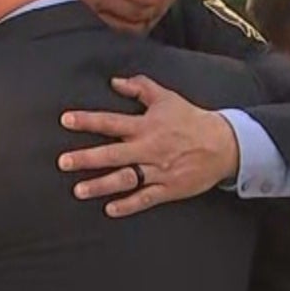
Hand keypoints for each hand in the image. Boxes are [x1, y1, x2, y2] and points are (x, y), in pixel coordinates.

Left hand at [58, 76, 238, 217]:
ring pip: (126, 179)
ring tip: (78, 191)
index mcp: (146, 126)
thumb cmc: (191, 120)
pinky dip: (129, 204)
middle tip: (64, 162)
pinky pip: (146, 197)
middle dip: (87, 158)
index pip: (112, 122)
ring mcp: (159, 170)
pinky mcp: (169, 188)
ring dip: (101, 185)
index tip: (66, 120)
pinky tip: (110, 209)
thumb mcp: (167, 98)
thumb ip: (140, 88)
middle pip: (114, 154)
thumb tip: (115, 81)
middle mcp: (149, 149)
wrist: (225, 144)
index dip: (88, 120)